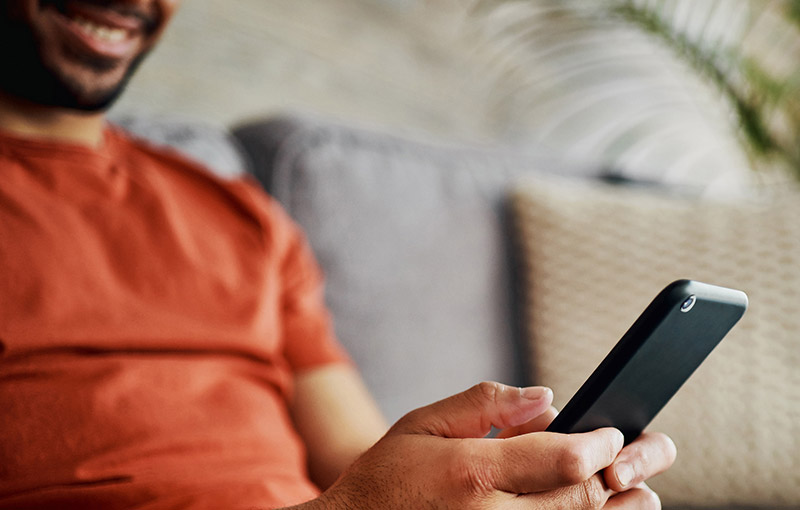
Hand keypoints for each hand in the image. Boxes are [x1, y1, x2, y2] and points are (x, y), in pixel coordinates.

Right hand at [295, 382, 675, 508]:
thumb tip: (547, 397)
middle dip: (618, 475)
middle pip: (583, 497)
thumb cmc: (388, 478)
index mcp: (472, 473)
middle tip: (636, 458)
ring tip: (637, 493)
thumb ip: (484, 404)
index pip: (564, 457)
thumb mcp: (423, 424)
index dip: (600, 443)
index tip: (610, 433)